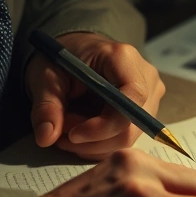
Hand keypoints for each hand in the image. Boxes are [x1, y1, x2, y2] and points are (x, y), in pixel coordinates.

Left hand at [26, 32, 165, 158]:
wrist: (76, 52)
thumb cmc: (62, 59)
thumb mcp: (45, 77)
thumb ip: (46, 106)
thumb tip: (46, 137)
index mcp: (123, 59)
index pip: (132, 99)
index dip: (105, 125)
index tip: (73, 134)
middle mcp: (146, 77)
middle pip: (131, 125)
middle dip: (93, 139)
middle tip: (62, 132)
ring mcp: (151, 95)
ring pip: (129, 137)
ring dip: (94, 144)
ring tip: (68, 128)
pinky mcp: (146, 111)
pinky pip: (126, 138)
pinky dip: (100, 144)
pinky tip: (81, 130)